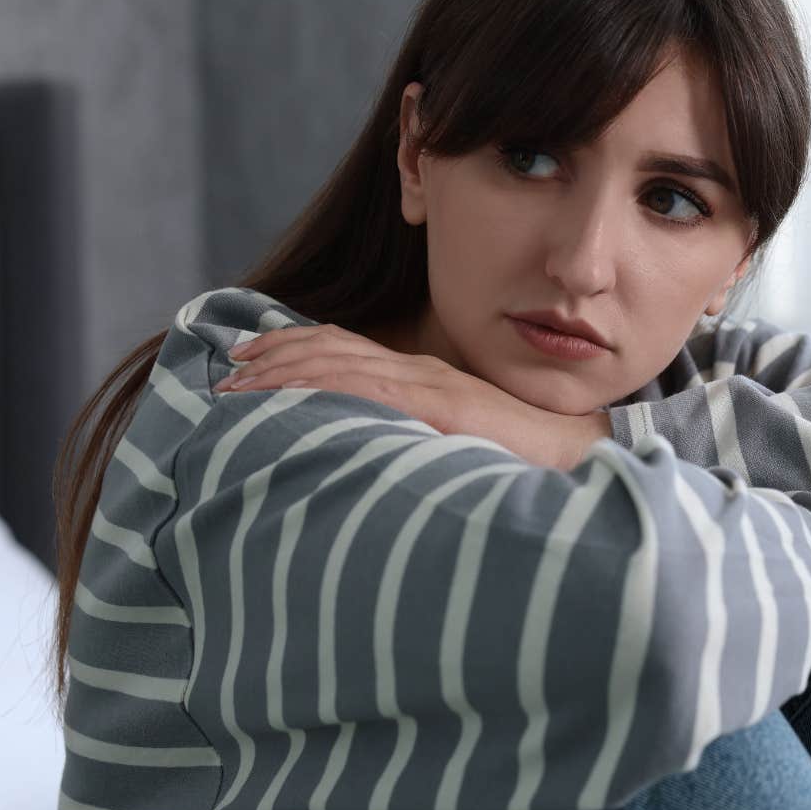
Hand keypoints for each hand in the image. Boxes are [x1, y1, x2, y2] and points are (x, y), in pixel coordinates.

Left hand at [216, 324, 605, 468]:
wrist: (583, 454)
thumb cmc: (530, 460)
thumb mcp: (462, 445)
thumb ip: (424, 442)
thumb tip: (381, 462)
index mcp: (426, 379)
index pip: (350, 350)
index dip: (296, 348)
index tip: (251, 359)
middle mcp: (422, 371)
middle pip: (333, 347)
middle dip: (274, 355)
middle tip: (227, 368)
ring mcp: (430, 383)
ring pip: (339, 362)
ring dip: (281, 371)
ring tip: (236, 385)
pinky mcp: (439, 403)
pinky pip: (365, 388)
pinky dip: (318, 386)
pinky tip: (284, 395)